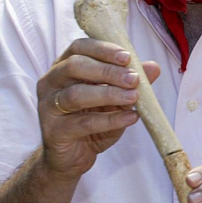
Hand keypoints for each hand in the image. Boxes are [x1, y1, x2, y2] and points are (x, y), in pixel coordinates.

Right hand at [37, 39, 158, 179]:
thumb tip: (153, 67)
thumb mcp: (116, 98)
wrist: (74, 155)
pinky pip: (83, 123)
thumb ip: (131, 81)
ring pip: (76, 94)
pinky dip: (110, 120)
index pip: (79, 47)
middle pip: (75, 66)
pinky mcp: (53, 131)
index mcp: (64, 66)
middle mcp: (51, 82)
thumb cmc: (93, 118)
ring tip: (133, 97)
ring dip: (109, 94)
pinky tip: (130, 118)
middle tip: (134, 79)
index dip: (103, 49)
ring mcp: (48, 106)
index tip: (127, 57)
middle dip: (108, 71)